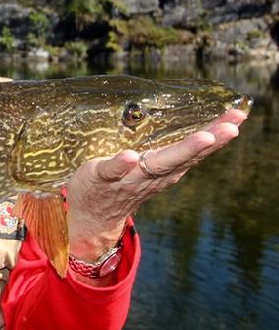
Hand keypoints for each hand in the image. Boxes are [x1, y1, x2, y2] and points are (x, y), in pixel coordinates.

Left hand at [66, 108, 247, 261]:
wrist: (91, 215)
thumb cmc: (121, 180)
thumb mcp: (148, 164)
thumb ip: (165, 147)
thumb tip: (182, 114)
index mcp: (165, 167)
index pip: (195, 149)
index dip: (217, 132)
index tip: (238, 116)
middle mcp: (152, 174)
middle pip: (182, 157)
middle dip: (207, 143)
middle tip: (232, 128)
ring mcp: (128, 178)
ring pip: (155, 164)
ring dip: (180, 152)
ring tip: (203, 137)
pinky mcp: (101, 178)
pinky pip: (112, 171)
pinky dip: (121, 164)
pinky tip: (130, 156)